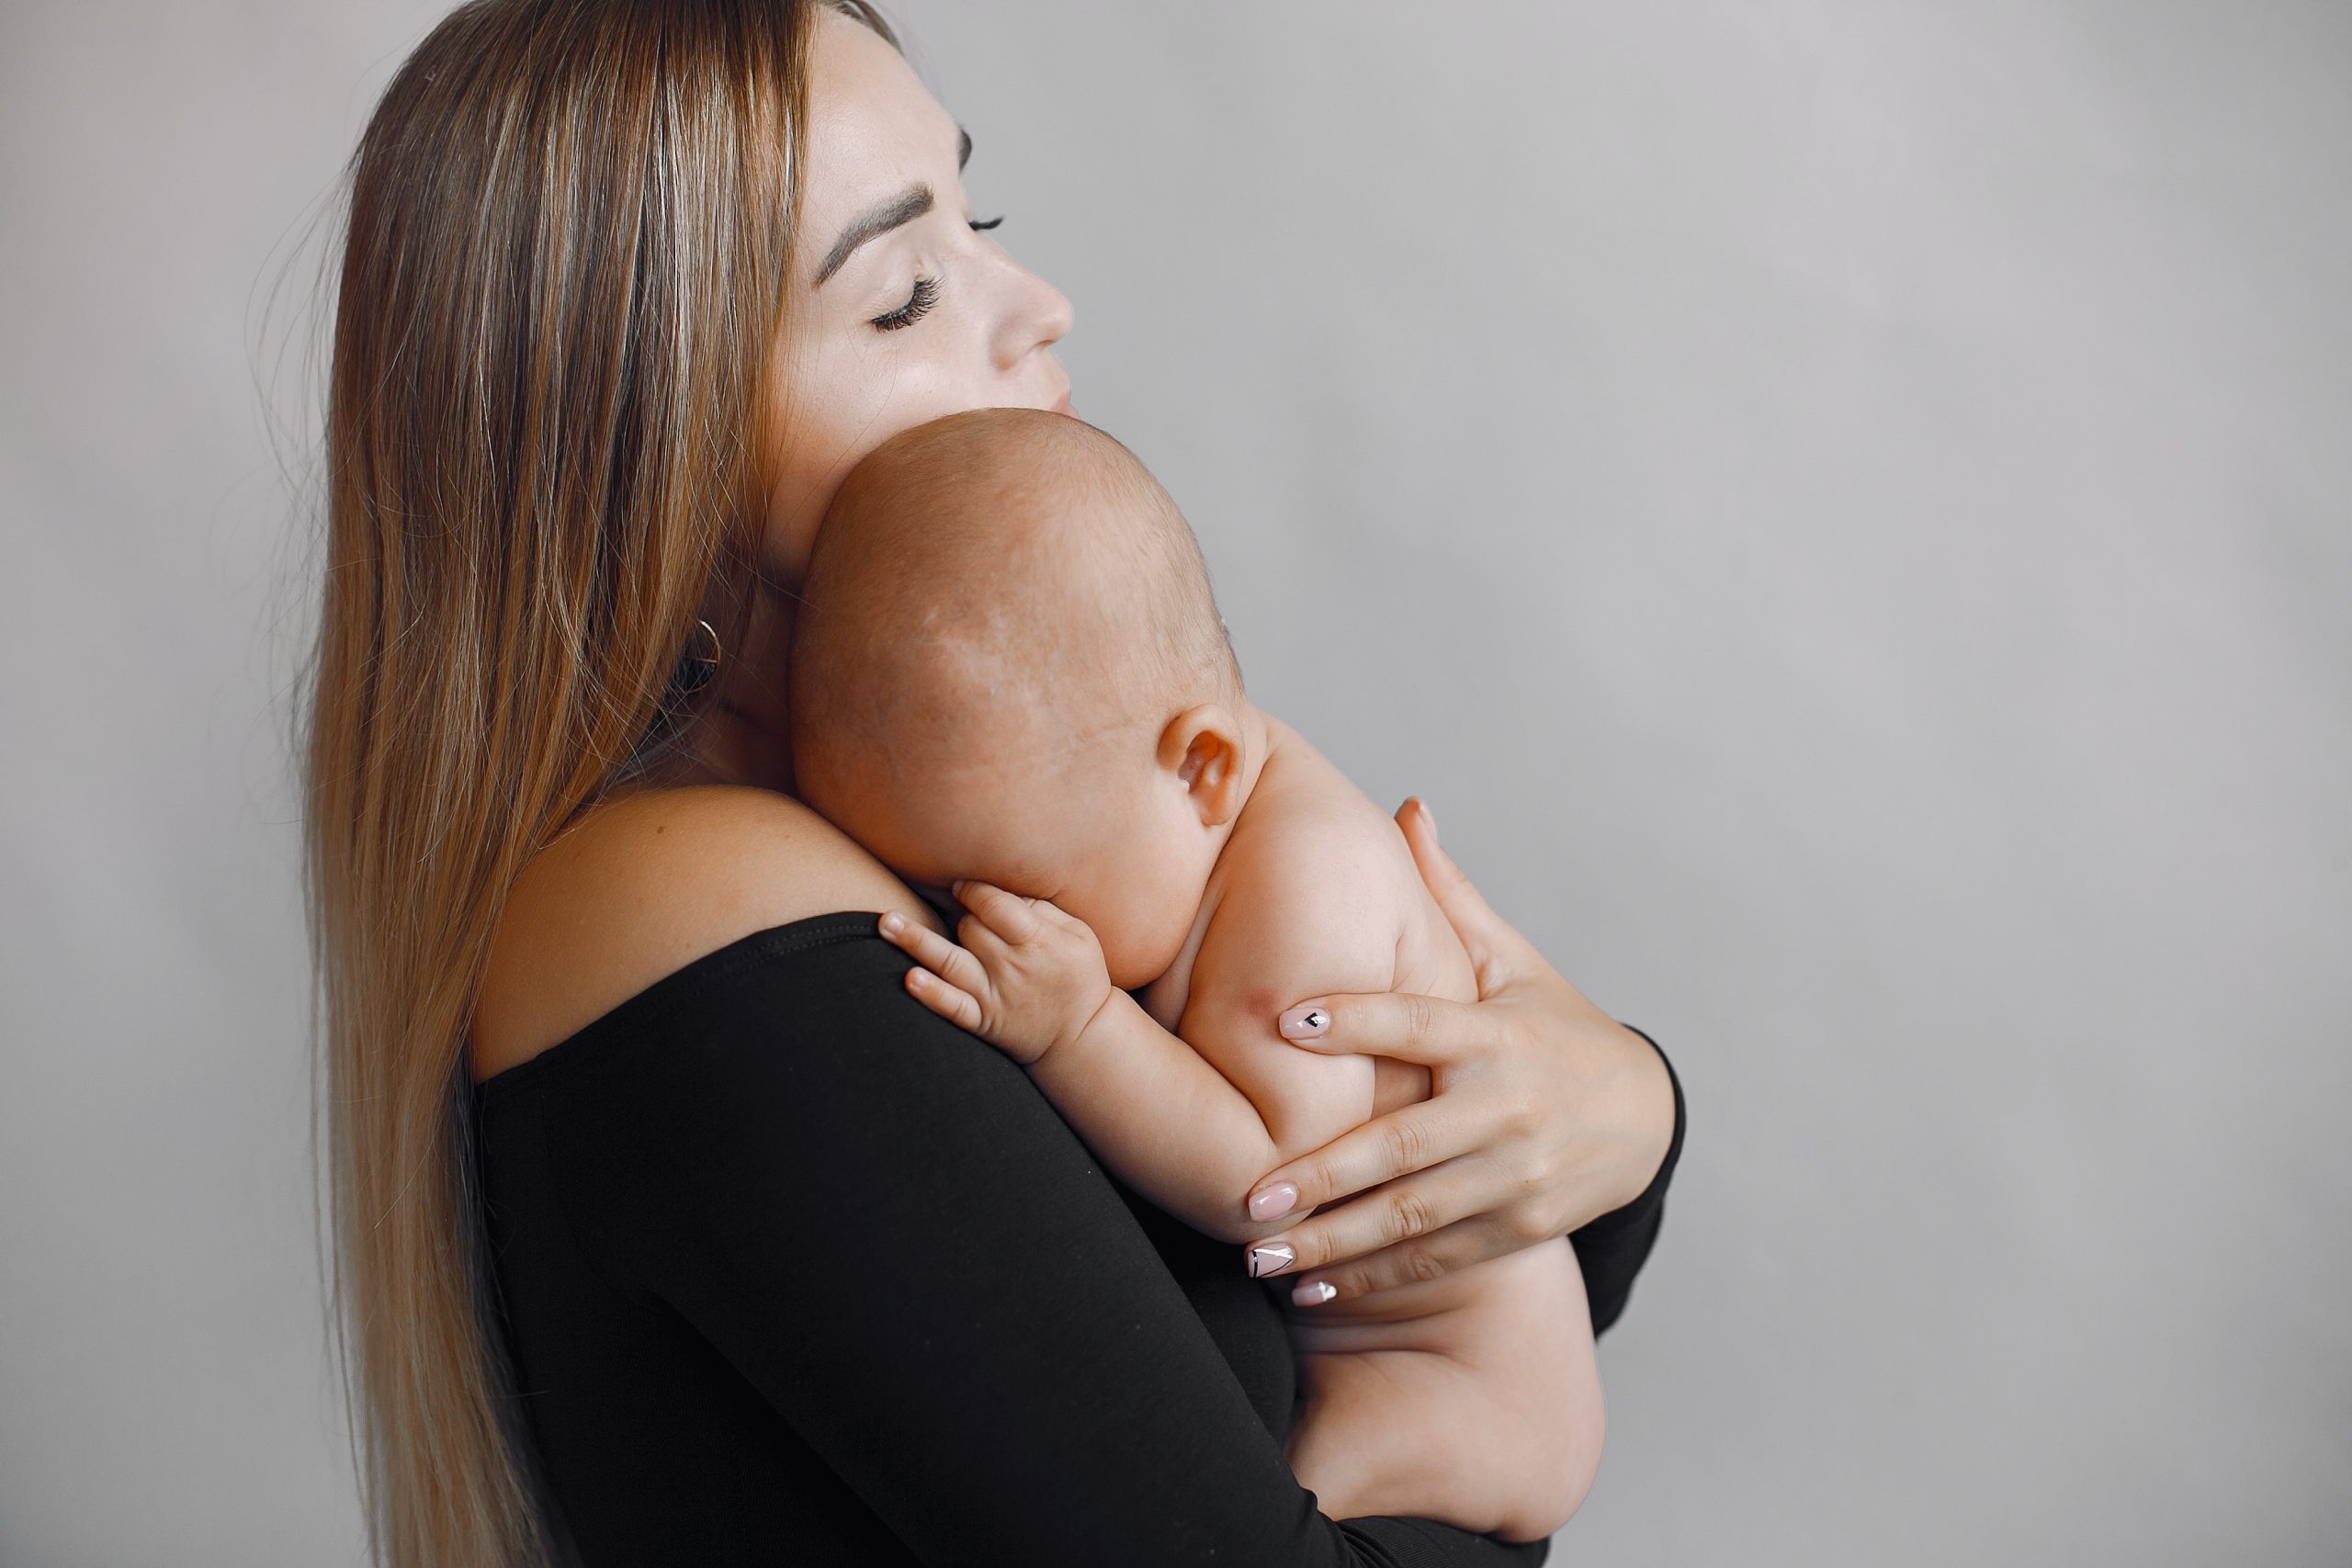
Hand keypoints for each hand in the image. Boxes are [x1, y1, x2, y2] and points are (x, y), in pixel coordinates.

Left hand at [878, 881, 1115, 1065]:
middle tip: (951, 908)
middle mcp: (1012, 965)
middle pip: (969, 928)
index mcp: (1038, 940)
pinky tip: (910, 979)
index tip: (962, 886)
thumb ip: (1044, 910)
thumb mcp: (1078, 936)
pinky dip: (932, 995)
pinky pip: (954, 1007)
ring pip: (950, 961)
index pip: (995, 905)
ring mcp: (994, 994)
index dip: (973, 891)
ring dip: (915, 941)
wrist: (1080, 1037)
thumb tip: (1004, 888)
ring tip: (884, 922)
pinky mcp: (983, 1019)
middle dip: (956, 914)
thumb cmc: (1078, 977)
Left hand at [1239, 798, 1675, 1303]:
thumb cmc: (1554, 1027)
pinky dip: (1375, 1275)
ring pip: (1415, 1216)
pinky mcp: (1522, 1227)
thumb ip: (1450, 897)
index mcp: (1495, 1032)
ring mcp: (1518, 1175)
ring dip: (1332, 1242)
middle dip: (1324, 1175)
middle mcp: (1507, 1108)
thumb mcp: (1513, 960)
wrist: (1647, 1118)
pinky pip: (1438, 1256)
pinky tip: (1312, 1284)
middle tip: (1248, 1197)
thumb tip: (1406, 804)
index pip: (1416, 1022)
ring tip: (1258, 1254)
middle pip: (1407, 1147)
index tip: (1282, 1020)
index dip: (1353, 1019)